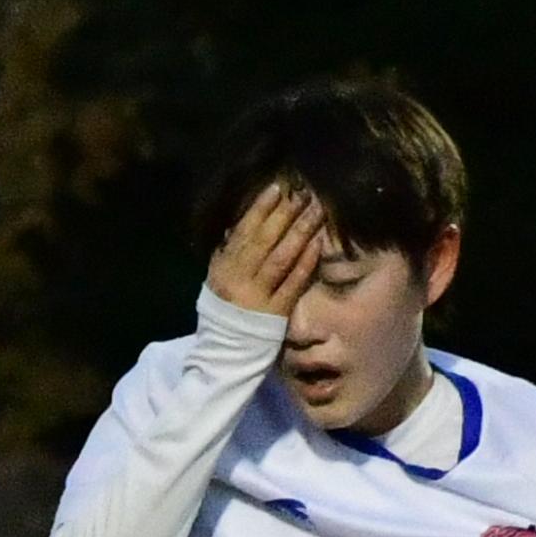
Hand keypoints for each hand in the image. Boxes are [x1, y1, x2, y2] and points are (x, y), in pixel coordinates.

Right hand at [203, 177, 330, 325]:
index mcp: (223, 266)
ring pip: (280, 258)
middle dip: (285, 215)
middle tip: (303, 194)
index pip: (243, 231)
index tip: (277, 188)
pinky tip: (317, 244)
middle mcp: (239, 278)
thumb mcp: (217, 276)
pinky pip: (293, 283)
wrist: (225, 348)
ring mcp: (258, 295)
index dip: (260, 209)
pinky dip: (305, 262)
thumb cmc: (224, 307)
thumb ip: (228, 250)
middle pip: (264, 241)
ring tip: (315, 212)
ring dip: (299, 233)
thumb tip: (239, 221)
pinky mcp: (276, 311)